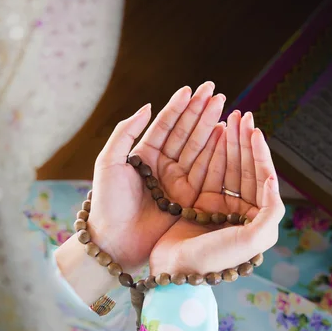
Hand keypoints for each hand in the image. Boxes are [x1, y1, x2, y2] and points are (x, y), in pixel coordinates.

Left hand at [87, 82, 225, 270]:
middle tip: (215, 91)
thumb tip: (147, 105)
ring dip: (210, 126)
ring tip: (223, 106)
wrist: (114, 241)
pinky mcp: (189, 197)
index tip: (191, 89)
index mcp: (143, 155)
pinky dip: (216, 151)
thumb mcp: (108, 162)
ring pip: (198, 148)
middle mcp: (162, 165)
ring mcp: (177, 180)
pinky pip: (205, 170)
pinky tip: (224, 133)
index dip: (178, 106)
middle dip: (200, 111)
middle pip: (185, 133)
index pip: (164, 125)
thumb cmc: (107, 202)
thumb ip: (125, 132)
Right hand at [149, 110, 284, 274]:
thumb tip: (272, 180)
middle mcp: (242, 211)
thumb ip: (270, 212)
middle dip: (244, 141)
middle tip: (241, 115)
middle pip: (247, 168)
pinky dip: (212, 153)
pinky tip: (214, 134)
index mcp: (258, 220)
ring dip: (230, 142)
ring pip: (229, 166)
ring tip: (230, 118)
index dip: (260, 153)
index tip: (254, 131)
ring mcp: (221, 206)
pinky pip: (210, 172)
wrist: (174, 270)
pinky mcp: (200, 203)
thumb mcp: (251, 240)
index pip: (263, 178)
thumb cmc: (213, 258)